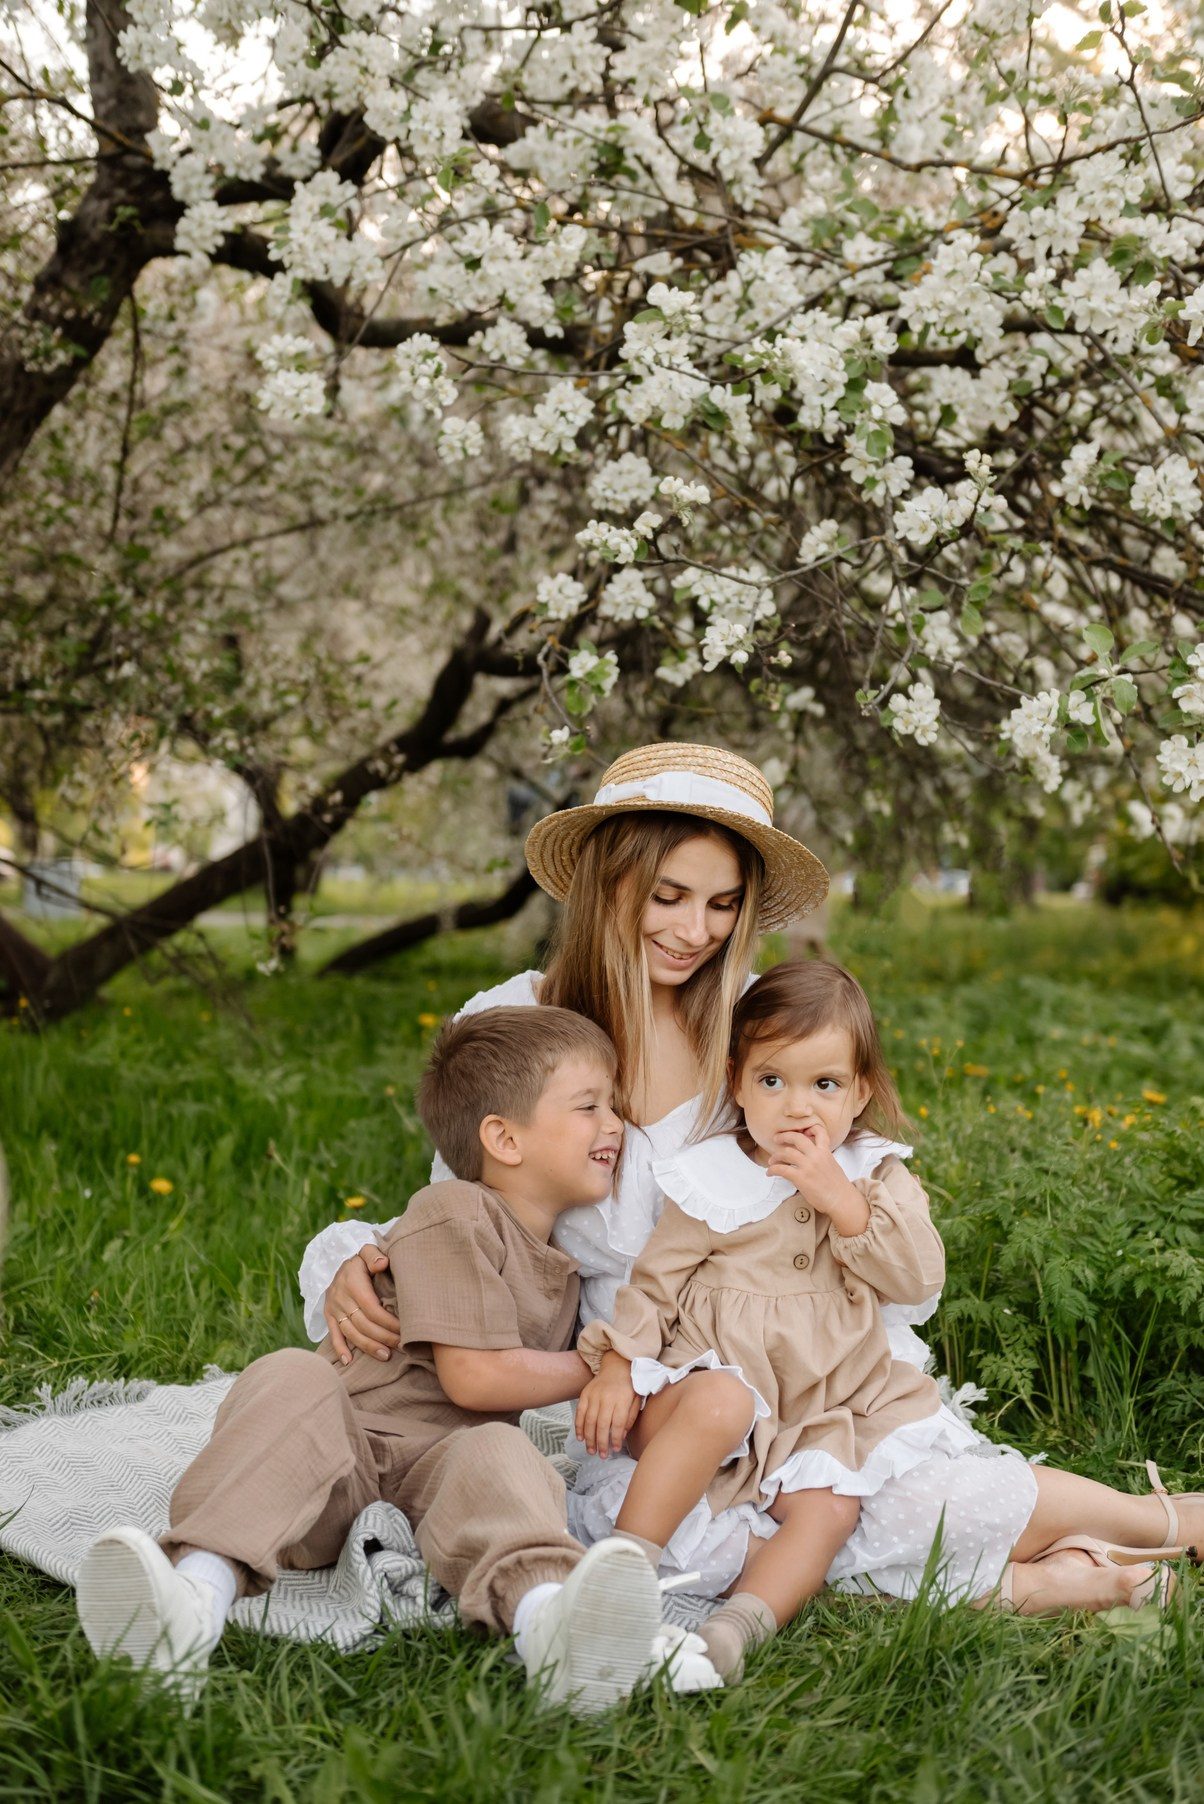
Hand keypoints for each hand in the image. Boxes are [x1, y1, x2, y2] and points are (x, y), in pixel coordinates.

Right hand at [325, 1245, 400, 1364]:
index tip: (404, 1330)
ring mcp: (333, 1308)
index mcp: (352, 1282)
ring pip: (351, 1332)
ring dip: (368, 1347)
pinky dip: (340, 1349)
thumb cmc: (360, 1258)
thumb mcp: (366, 1250)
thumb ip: (374, 1256)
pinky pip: (334, 1334)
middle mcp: (340, 1297)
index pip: (371, 1308)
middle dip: (383, 1337)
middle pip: (363, 1324)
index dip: (388, 1322)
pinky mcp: (329, 1315)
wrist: (337, 1260)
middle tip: (401, 1346)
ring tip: (386, 1356)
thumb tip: (383, 1263)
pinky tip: (349, 1362)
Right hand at [575, 1361, 639, 1457]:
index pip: (618, 1423)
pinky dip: (578, 1426)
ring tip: (592, 1451)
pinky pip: (580, 1412)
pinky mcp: (585, 1394)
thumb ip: (631, 1418)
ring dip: (589, 1438)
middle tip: (602, 1456)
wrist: (617, 1366)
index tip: (616, 1450)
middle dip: (601, 1443)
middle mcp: (607, 1397)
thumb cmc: (630, 1386)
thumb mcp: (637, 1400)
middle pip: (602, 1424)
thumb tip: (621, 1436)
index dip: (616, 1439)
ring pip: (589, 1420)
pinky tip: (581, 1438)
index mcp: (622, 1399)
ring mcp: (594, 1395)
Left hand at [767, 1125, 869, 1234]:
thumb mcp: (832, 1165)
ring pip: (786, 1152)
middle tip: (777, 1139)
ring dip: (776, 1156)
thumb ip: (821, 1158)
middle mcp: (816, 1156)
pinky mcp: (801, 1178)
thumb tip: (809, 1157)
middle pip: (797, 1138)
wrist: (842, 1200)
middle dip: (784, 1136)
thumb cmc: (838, 1186)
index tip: (799, 1129)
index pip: (819, 1131)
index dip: (808, 1127)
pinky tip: (770, 1172)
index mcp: (825, 1152)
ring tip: (772, 1160)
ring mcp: (808, 1166)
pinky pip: (782, 1169)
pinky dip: (773, 1169)